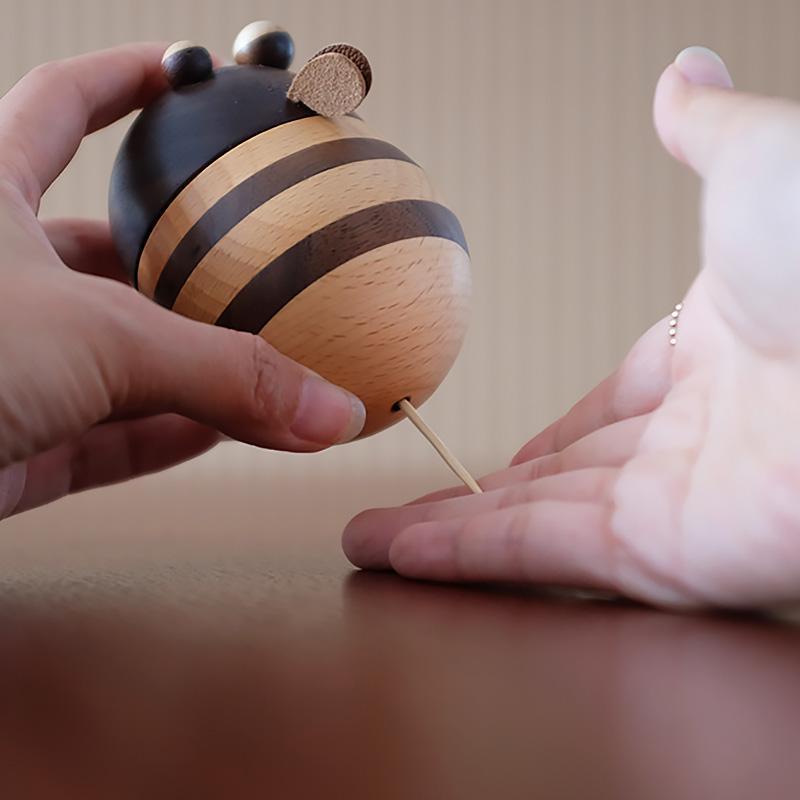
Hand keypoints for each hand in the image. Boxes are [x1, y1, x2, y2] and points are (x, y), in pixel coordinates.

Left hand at [0, 44, 364, 518]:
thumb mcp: (92, 340)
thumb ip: (223, 374)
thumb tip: (328, 407)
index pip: (60, 106)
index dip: (128, 82)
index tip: (189, 77)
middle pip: (110, 250)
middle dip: (185, 259)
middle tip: (253, 262)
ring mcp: (4, 366)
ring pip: (117, 357)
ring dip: (194, 371)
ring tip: (266, 370)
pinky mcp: (8, 446)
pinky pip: (106, 434)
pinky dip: (168, 438)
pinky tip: (223, 435)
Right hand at [344, 46, 799, 608]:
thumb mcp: (760, 165)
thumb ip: (706, 138)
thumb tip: (685, 77)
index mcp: (715, 355)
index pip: (604, 413)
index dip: (540, 438)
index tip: (486, 459)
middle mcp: (700, 440)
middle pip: (556, 481)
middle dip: (470, 500)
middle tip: (396, 512)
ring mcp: (685, 505)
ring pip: (539, 528)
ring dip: (447, 539)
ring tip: (371, 542)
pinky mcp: (677, 559)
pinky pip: (552, 559)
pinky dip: (471, 559)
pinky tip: (403, 553)